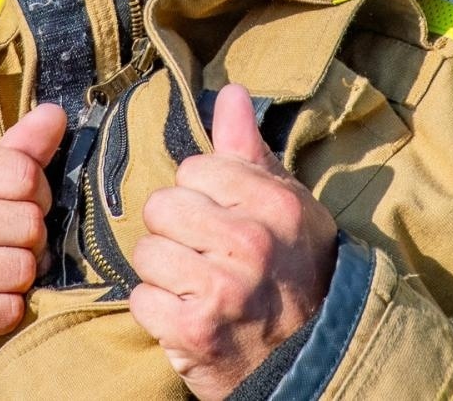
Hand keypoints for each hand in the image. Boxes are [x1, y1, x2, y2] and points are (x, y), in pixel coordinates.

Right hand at [0, 103, 65, 371]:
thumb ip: (16, 150)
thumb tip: (56, 114)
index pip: (24, 174)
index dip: (37, 193)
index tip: (19, 204)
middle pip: (29, 224)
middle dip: (31, 238)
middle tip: (7, 243)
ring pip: (22, 269)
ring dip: (20, 277)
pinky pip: (8, 311)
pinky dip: (6, 310)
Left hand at [130, 84, 336, 400]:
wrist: (311, 360)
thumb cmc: (294, 272)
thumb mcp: (286, 207)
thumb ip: (250, 151)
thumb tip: (229, 93)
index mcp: (274, 205)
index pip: (193, 168)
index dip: (200, 193)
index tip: (221, 218)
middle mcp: (250, 244)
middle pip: (161, 206)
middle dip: (174, 231)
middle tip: (203, 254)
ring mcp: (221, 290)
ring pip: (145, 252)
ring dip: (162, 273)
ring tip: (195, 286)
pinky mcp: (193, 332)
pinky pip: (140, 299)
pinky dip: (157, 312)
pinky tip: (186, 315)